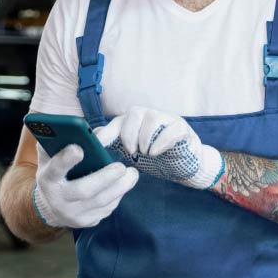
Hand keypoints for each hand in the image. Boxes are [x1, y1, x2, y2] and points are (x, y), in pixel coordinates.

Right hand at [32, 142, 138, 229]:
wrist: (51, 206)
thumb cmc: (56, 172)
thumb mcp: (52, 156)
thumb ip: (62, 142)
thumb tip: (88, 130)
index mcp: (47, 179)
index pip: (55, 169)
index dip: (66, 159)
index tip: (79, 148)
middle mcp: (58, 200)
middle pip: (84, 191)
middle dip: (105, 178)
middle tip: (122, 167)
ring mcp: (72, 214)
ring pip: (100, 202)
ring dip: (119, 188)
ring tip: (132, 174)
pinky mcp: (85, 222)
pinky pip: (105, 210)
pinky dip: (117, 196)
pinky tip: (124, 185)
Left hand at [95, 107, 222, 190]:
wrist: (184, 164)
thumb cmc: (155, 157)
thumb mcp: (132, 153)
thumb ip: (114, 144)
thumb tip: (93, 139)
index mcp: (135, 122)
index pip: (117, 122)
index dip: (106, 133)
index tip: (97, 146)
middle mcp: (150, 116)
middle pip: (134, 112)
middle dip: (128, 133)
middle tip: (130, 152)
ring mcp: (167, 120)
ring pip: (152, 117)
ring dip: (145, 137)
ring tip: (145, 153)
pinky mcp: (183, 128)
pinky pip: (172, 129)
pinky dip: (161, 142)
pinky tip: (155, 153)